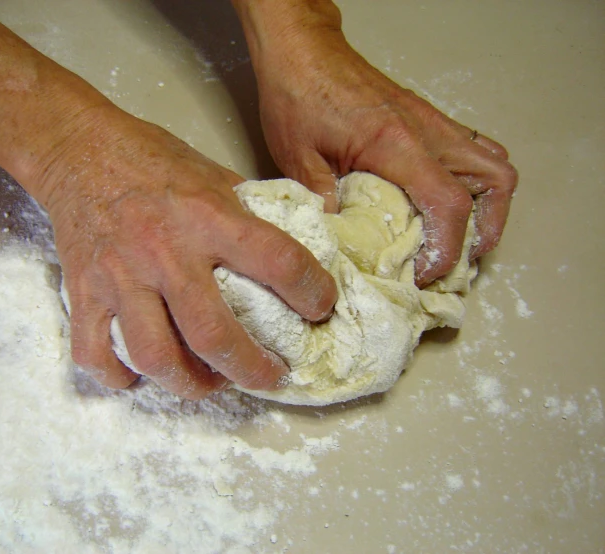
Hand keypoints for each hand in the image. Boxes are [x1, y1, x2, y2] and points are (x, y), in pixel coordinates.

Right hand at [36, 107, 337, 398]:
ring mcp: (119, 276)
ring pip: (155, 356)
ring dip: (191, 385)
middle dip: (253, 368)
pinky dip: (118, 376)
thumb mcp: (211, 172)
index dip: (311, 292)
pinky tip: (139, 376)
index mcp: (206, 215)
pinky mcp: (82, 291)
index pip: (276, 260)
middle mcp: (164, 251)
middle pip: (214, 334)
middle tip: (272, 376)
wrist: (77, 148)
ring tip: (212, 383)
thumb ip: (247, 210)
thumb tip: (292, 240)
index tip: (320, 308)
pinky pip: (94, 353)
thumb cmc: (150, 159)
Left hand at [249, 17, 517, 285]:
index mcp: (395, 144)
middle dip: (485, 231)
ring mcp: (433, 123)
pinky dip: (474, 181)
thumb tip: (342, 240)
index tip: (424, 275)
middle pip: (494, 182)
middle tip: (456, 262)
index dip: (445, 249)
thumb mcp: (298, 157)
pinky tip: (446, 201)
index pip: (447, 203)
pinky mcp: (427, 120)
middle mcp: (427, 132)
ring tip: (462, 238)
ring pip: (493, 164)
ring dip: (489, 206)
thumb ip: (323, 200)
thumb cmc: (297, 95)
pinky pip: (474, 150)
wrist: (301, 50)